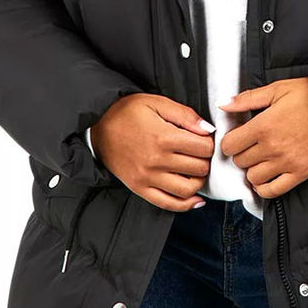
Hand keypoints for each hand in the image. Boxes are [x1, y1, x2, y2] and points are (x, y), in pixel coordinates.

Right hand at [89, 94, 214, 211]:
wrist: (97, 127)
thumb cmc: (126, 112)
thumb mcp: (156, 102)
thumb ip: (185, 115)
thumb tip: (208, 129)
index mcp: (163, 137)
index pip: (203, 148)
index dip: (210, 143)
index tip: (205, 139)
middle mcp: (156, 161)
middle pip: (199, 169)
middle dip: (206, 160)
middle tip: (201, 153)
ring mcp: (147, 178)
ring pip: (188, 189)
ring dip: (199, 181)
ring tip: (197, 171)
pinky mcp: (139, 188)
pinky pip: (168, 204)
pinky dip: (186, 205)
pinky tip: (196, 199)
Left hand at [217, 77, 307, 199]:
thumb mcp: (278, 88)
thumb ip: (248, 98)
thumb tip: (224, 104)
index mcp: (264, 126)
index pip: (230, 145)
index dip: (230, 141)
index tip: (237, 137)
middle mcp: (272, 147)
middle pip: (240, 162)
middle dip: (241, 154)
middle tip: (250, 146)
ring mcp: (286, 163)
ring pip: (253, 178)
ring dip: (252, 170)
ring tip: (260, 159)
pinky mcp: (300, 173)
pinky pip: (273, 191)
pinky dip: (264, 187)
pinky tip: (266, 177)